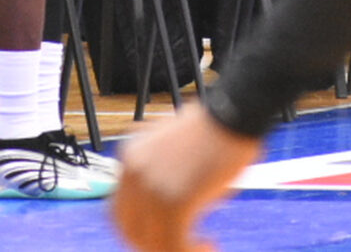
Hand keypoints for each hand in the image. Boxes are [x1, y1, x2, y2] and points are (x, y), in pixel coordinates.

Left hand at [111, 104, 261, 251]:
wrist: (233, 113)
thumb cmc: (212, 129)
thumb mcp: (171, 147)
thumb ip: (159, 173)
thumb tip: (165, 207)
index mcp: (130, 158)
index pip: (118, 210)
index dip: (138, 231)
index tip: (161, 235)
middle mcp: (133, 174)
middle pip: (129, 230)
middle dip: (154, 245)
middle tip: (182, 244)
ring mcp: (151, 189)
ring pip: (151, 243)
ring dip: (177, 250)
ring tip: (202, 245)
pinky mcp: (175, 202)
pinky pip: (174, 245)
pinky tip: (210, 244)